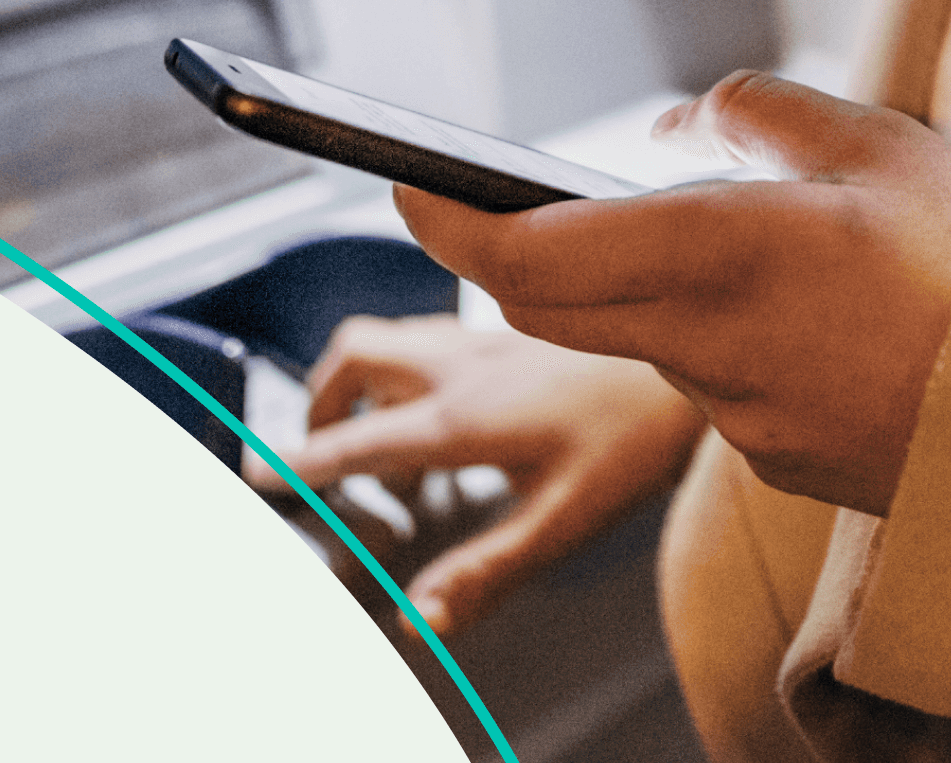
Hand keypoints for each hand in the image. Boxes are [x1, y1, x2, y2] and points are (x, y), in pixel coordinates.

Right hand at [267, 315, 704, 634]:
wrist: (695, 352)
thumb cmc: (635, 441)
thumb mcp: (560, 523)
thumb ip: (483, 574)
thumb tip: (419, 622)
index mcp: (461, 418)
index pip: (354, 443)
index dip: (298, 465)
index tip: (255, 480)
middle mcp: (459, 365)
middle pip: (352, 357)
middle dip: (319, 404)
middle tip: (318, 453)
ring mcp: (483, 338)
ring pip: (388, 335)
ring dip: (361, 380)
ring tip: (378, 438)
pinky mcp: (507, 328)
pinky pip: (428, 335)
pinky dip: (407, 369)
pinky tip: (444, 411)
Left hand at [396, 70, 950, 516]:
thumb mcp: (875, 140)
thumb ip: (752, 113)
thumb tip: (670, 132)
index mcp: (726, 251)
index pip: (531, 253)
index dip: (450, 221)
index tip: (408, 183)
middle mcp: (709, 344)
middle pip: (552, 307)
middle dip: (513, 255)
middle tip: (501, 202)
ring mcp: (737, 415)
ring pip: (640, 341)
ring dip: (645, 294)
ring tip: (750, 244)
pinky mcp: (772, 459)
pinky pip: (710, 386)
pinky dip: (719, 342)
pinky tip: (808, 316)